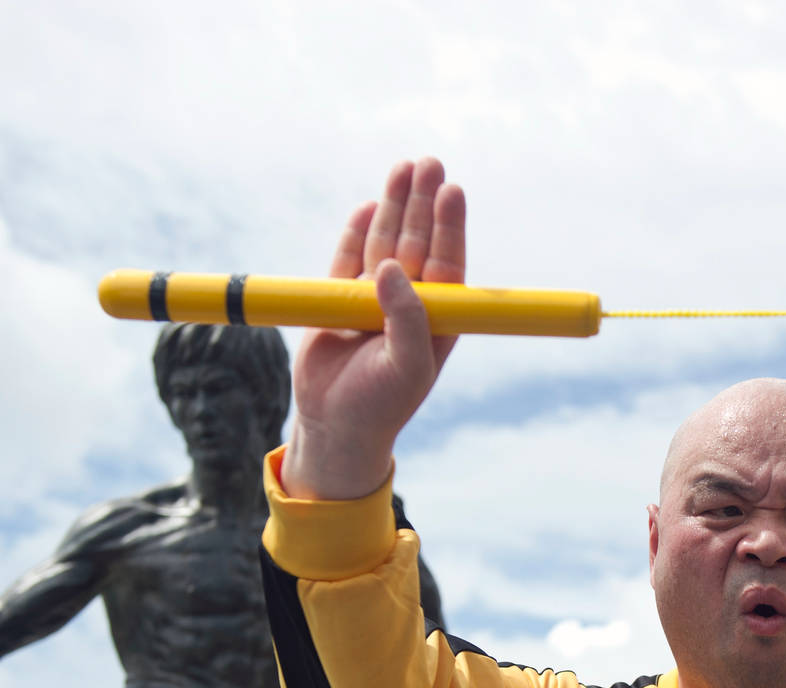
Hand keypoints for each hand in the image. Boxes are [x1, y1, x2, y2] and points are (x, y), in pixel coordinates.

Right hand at [284, 156, 466, 500]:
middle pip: (417, 241)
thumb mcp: (406, 366)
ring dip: (393, 206)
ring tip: (404, 169)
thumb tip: (390, 268)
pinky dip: (356, 233)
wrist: (334, 425)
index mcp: (437, 318)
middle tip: (428, 164)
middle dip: (422, 203)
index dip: (449, 227)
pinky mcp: (339, 298)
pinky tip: (368, 206)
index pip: (448, 263)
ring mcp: (373, 296)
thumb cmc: (382, 403)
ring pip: (384, 242)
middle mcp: (410, 301)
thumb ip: (407, 319)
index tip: (452, 192)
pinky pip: (348, 257)